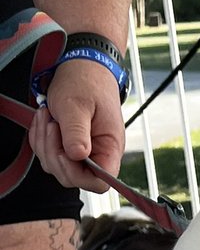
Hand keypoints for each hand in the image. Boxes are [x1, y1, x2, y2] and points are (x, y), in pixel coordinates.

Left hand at [29, 56, 125, 192]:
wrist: (82, 67)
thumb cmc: (85, 83)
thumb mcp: (77, 105)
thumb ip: (77, 132)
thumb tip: (77, 156)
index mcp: (109, 148)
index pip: (101, 182)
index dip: (80, 175)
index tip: (65, 154)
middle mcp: (98, 154)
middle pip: (74, 178)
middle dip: (54, 155)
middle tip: (51, 126)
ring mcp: (82, 152)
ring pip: (56, 167)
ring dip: (44, 144)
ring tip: (47, 117)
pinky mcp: (67, 146)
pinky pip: (48, 155)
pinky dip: (40, 140)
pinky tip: (44, 120)